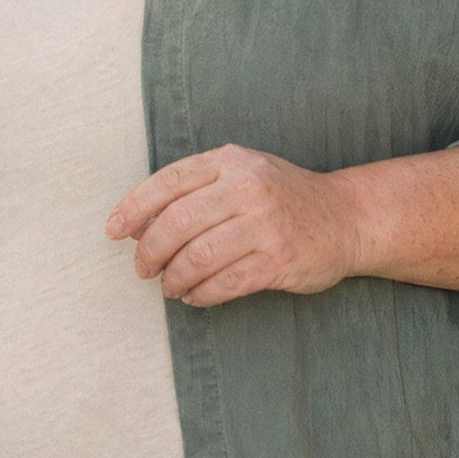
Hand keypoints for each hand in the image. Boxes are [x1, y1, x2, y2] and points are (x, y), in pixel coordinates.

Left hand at [107, 145, 362, 306]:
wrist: (345, 217)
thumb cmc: (281, 199)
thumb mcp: (240, 178)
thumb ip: (192, 194)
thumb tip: (133, 225)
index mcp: (231, 162)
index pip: (168, 182)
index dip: (133, 208)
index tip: (113, 232)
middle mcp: (247, 188)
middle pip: (176, 223)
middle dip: (149, 252)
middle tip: (143, 269)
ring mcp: (265, 224)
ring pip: (196, 257)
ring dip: (173, 279)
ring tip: (171, 286)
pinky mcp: (279, 260)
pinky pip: (224, 284)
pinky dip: (201, 295)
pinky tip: (196, 296)